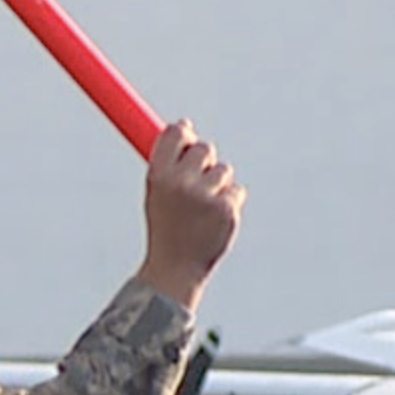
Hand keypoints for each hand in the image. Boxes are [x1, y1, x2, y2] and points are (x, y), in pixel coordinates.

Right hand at [135, 120, 244, 309]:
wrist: (176, 269)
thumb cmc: (166, 228)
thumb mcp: (157, 193)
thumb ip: (170, 161)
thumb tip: (185, 126)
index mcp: (159, 176)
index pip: (175, 134)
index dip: (185, 134)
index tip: (188, 138)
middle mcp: (181, 183)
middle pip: (204, 149)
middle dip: (205, 162)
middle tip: (198, 185)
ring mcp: (205, 197)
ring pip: (224, 171)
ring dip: (218, 185)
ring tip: (204, 210)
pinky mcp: (227, 210)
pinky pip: (236, 192)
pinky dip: (230, 203)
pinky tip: (215, 221)